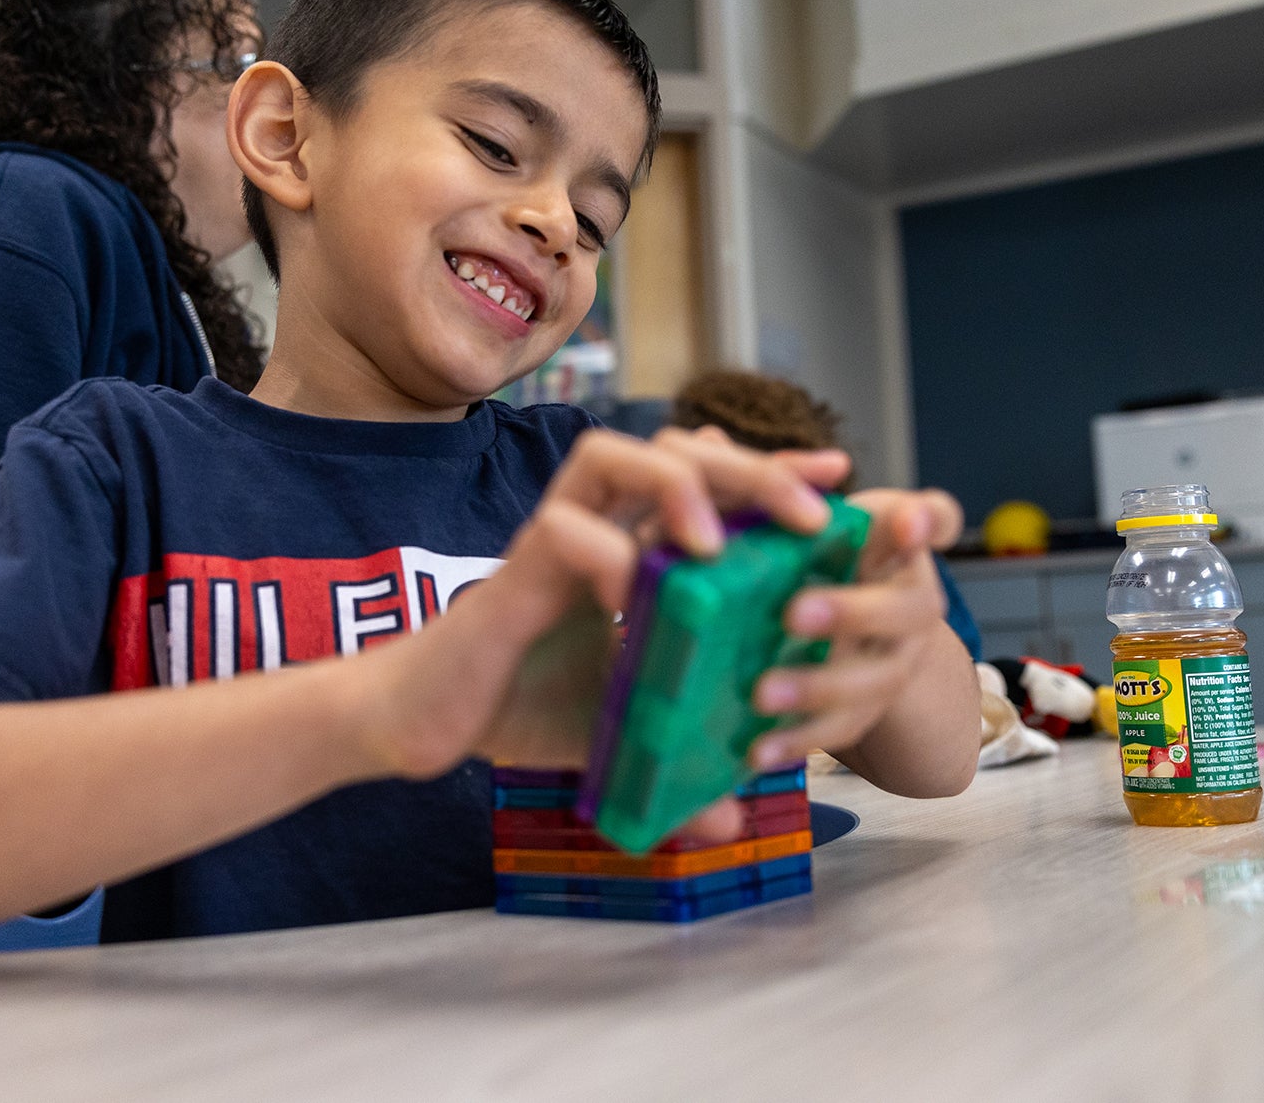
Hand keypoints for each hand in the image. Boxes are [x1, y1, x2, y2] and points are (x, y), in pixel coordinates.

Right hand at [355, 427, 850, 784]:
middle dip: (751, 468)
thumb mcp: (620, 732)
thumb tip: (733, 815)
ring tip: (718, 543)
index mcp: (632, 545)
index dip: (774, 472)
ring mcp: (553, 536)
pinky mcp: (515, 569)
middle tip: (809, 516)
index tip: (837, 480)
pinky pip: (563, 528)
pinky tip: (633, 598)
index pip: (711, 480)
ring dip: (678, 485)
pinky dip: (607, 552)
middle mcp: (597, 524)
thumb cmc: (520, 709)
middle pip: (676, 447)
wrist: (426, 722)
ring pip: (614, 453)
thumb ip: (677, 760)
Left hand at [747, 487, 965, 769]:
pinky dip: (799, 742)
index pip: (936, 519)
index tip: (906, 519)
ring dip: (819, 687)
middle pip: (907, 608)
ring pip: (876, 680)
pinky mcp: (865, 714)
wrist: (835, 643)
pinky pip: (843, 734)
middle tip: (794, 613)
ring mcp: (893, 663)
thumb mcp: (790, 522)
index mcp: (894, 544)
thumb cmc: (805, 562)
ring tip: (761, 691)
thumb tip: (708, 440)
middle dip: (852, 610)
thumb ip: (760, 486)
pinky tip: (756, 749)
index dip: (927, 521)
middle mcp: (908, 602)